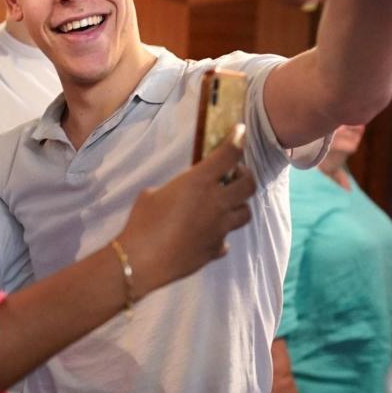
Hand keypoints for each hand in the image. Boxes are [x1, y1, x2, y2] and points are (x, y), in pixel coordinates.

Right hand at [118, 125, 255, 291]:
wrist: (142, 260)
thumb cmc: (142, 222)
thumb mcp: (153, 193)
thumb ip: (175, 189)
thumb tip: (180, 195)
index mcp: (199, 182)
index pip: (228, 155)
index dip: (238, 139)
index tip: (241, 132)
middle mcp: (217, 203)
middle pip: (249, 184)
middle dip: (245, 175)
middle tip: (233, 175)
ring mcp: (220, 228)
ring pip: (245, 212)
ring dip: (238, 204)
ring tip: (225, 204)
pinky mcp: (216, 249)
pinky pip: (226, 238)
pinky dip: (220, 233)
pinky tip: (207, 233)